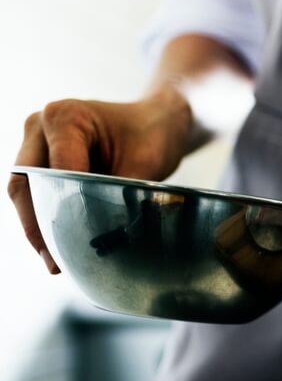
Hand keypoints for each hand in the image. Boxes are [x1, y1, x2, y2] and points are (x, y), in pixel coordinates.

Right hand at [7, 84, 192, 272]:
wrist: (157, 120)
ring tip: (54, 262)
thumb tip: (107, 237)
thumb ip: (120, 196)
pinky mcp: (42, 156)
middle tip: (54, 263)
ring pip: (25, 190)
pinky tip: (57, 246)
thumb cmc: (152, 134)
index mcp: (64, 118)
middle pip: (26, 183)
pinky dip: (45, 216)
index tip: (70, 244)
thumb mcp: (145, 165)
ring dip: (37, 225)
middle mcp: (40, 125)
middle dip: (38, 226)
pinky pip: (35, 190)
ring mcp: (37, 140)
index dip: (59, 211)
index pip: (53, 173)